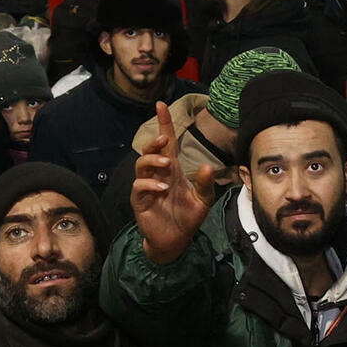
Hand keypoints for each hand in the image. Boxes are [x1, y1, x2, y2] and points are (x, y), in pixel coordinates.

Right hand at [129, 101, 211, 265]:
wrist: (176, 241)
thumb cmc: (188, 218)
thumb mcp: (203, 200)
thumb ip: (205, 184)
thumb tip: (207, 166)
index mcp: (172, 170)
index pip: (167, 143)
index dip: (163, 123)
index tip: (161, 105)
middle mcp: (158, 174)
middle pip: (150, 150)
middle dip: (154, 141)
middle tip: (164, 139)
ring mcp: (147, 186)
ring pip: (141, 165)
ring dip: (153, 161)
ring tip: (167, 165)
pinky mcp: (140, 200)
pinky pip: (139, 186)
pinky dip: (150, 184)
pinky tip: (162, 188)